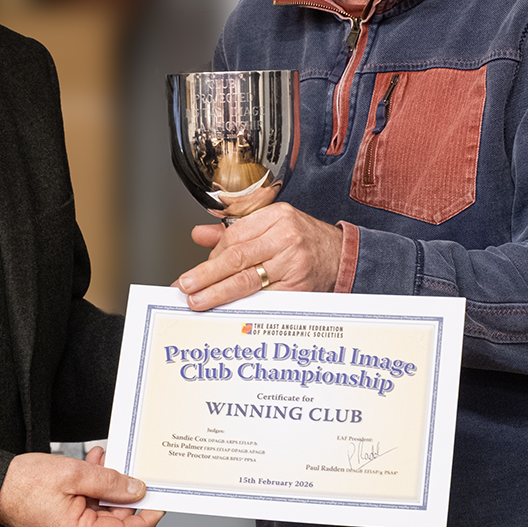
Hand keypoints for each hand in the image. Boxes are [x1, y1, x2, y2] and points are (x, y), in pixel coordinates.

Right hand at [0, 447, 163, 526]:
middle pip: (114, 523)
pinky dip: (92, 492)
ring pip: (100, 515)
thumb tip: (136, 490)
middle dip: (123, 494)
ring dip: (106, 488)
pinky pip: (86, 513)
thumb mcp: (74, 474)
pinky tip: (91, 468)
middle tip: (130, 469)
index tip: (161, 500)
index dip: (147, 515)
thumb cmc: (22, 482)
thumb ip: (110, 483)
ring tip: (103, 460)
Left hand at [176, 202, 342, 310]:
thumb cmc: (302, 240)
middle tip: (186, 287)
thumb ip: (233, 232)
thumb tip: (199, 235)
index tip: (192, 273)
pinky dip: (245, 305)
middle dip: (207, 275)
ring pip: (248, 280)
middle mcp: (285, 236)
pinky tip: (229, 309)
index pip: (233, 237)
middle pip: (237, 258)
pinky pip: (265, 298)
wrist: (341, 256)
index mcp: (276, 216)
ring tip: (199, 301)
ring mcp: (294, 262)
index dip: (210, 258)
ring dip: (219, 293)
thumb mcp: (270, 226)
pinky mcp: (299, 287)